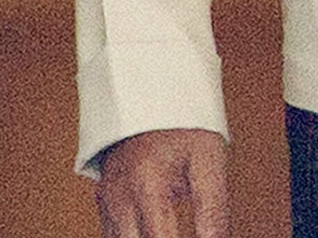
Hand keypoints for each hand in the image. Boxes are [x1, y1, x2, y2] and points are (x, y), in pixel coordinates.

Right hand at [95, 128, 228, 237]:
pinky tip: (159, 231)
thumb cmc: (183, 125)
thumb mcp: (209, 160)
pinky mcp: (104, 203)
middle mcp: (118, 199)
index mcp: (146, 186)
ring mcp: (106, 202)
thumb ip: (213, 209)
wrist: (152, 94)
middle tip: (181, 229)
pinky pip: (115, 235)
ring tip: (173, 227)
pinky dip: (135, 237)